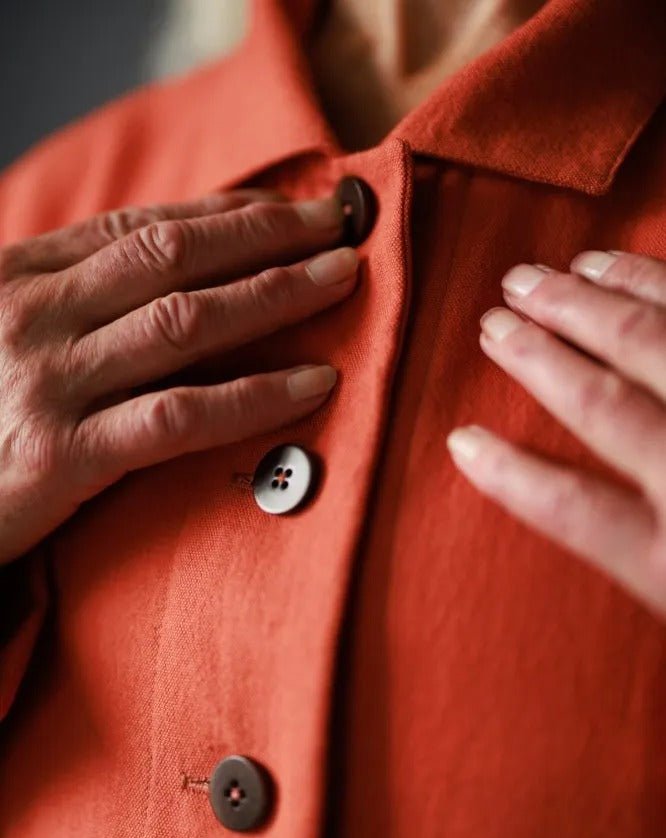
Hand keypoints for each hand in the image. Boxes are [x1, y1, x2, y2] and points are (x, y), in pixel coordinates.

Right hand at [0, 189, 356, 564]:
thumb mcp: (7, 336)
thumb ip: (75, 303)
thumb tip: (172, 276)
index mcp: (21, 277)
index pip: (141, 228)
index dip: (226, 214)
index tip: (294, 207)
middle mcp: (35, 315)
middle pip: (173, 258)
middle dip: (266, 235)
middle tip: (340, 226)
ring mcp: (48, 382)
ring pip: (184, 323)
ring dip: (274, 294)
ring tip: (343, 280)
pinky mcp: (61, 456)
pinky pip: (177, 416)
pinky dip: (254, 397)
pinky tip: (313, 383)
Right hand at [446, 251, 665, 619]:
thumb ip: (643, 578)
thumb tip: (591, 566)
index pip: (575, 510)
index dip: (511, 476)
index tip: (462, 442)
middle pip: (604, 405)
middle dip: (542, 355)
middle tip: (496, 319)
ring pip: (659, 342)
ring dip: (597, 303)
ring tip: (553, 275)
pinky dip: (663, 282)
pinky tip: (633, 266)